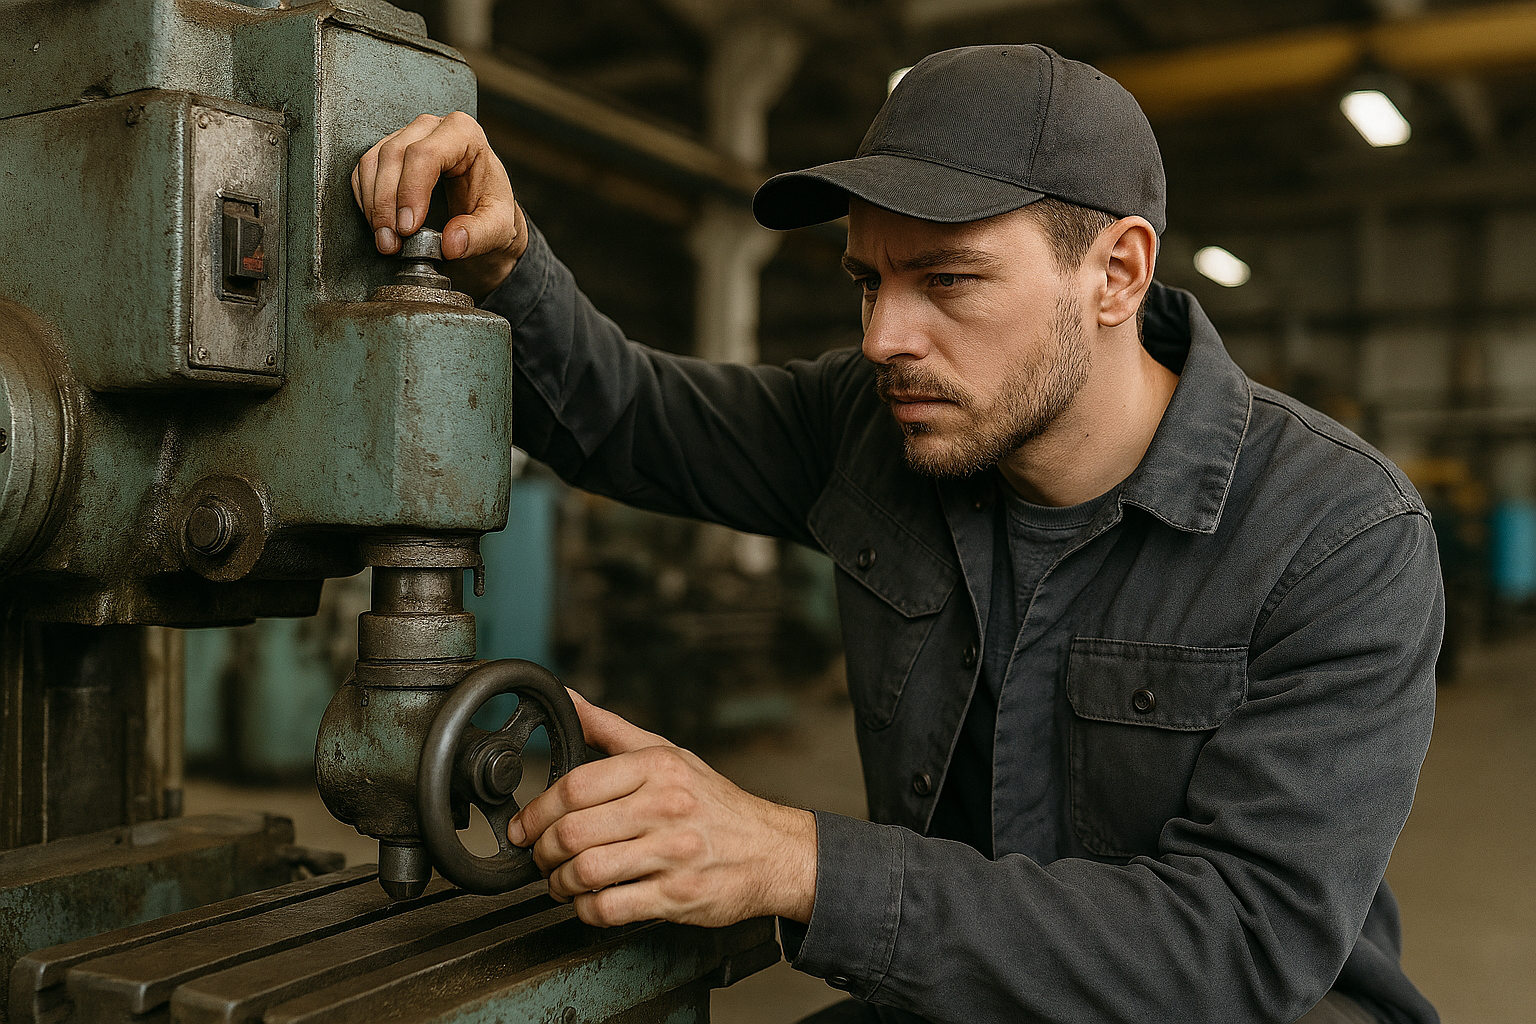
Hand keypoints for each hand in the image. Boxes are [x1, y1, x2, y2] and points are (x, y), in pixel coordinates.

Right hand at [351, 111, 527, 298]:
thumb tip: (451, 243)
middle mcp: (432, 128)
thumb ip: (479, 235)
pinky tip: (378, 224)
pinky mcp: (388, 152)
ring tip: (385, 240)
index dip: (411, 191)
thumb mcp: (498, 228)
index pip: (426, 154)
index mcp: (464, 134)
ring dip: (373, 205)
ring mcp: (406, 136)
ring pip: (374, 162)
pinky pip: (364, 171)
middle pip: (394, 155)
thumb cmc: (491, 211)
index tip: (408, 227)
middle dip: (387, 203)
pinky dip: (366, 200)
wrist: (482, 213)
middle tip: (392, 241)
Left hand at [509, 690, 817, 927]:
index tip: (523, 825)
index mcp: (657, 768)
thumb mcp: (666, 753)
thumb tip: (566, 698)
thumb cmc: (714, 803)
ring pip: (585, 872)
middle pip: (572, 832)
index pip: (574, 787)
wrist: (771, 850)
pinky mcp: (677, 895)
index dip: (535, 811)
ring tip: (559, 880)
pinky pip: (609, 908)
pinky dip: (584, 909)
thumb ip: (609, 729)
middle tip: (538, 855)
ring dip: (558, 882)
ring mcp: (673, 853)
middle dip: (541, 851)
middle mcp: (665, 807)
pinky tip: (587, 900)